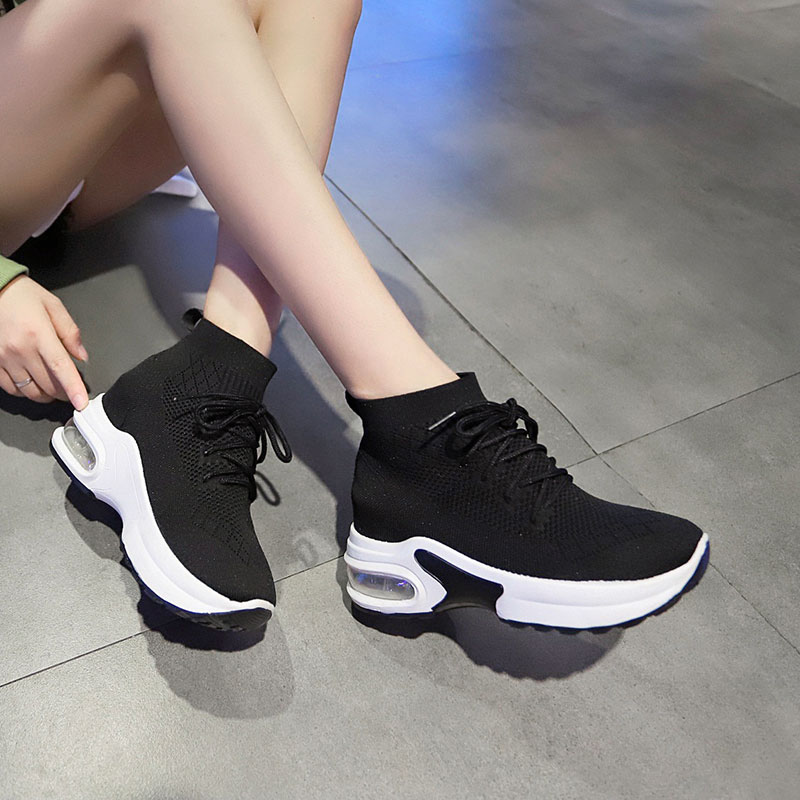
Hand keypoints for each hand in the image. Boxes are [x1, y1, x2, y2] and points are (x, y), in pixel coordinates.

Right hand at [0, 274, 88, 409]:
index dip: (73, 389)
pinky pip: (11, 388)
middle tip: (70, 389)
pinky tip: (33, 384)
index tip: (82, 403)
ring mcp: (3, 358)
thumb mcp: (53, 306)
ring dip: (46, 395)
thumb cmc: (21, 296)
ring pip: (30, 391)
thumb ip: (70, 333)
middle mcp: (20, 349)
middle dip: (63, 393)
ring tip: (54, 389)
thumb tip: (81, 355)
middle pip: (47, 385)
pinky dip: (25, 391)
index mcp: (39, 334)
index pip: (61, 368)